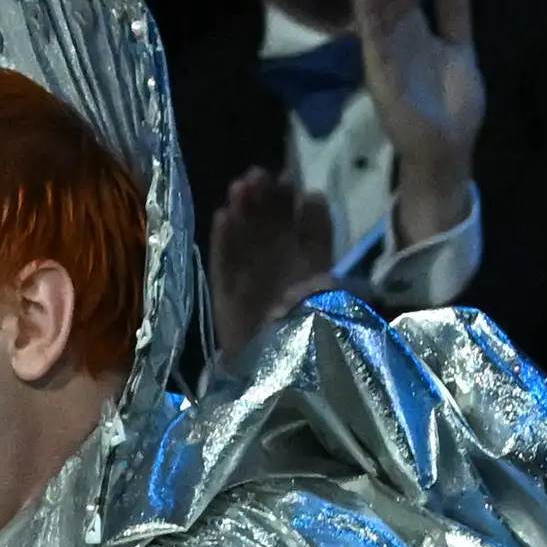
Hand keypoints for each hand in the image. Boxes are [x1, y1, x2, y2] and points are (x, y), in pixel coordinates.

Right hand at [208, 167, 338, 351]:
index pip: (293, 220)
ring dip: (241, 211)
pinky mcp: (226, 291)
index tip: (286, 180)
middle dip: (262, 198)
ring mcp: (248, 275)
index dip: (288, 199)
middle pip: (265, 222)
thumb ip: (318, 234)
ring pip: (243, 236)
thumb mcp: (323, 272)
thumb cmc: (309, 320)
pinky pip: (223, 262)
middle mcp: (274, 262)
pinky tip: (223, 217)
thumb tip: (312, 195)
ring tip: (240, 188)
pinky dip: (223, 241)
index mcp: (302, 258)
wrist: (284, 369)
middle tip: (257, 177)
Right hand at [352, 0, 482, 245]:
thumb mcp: (460, 51)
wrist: (448, 151)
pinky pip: (374, 46)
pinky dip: (369, 21)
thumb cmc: (451, 105)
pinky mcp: (383, 81)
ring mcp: (387, 58)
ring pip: (378, 13)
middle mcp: (396, 38)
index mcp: (414, 29)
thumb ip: (455, 17)